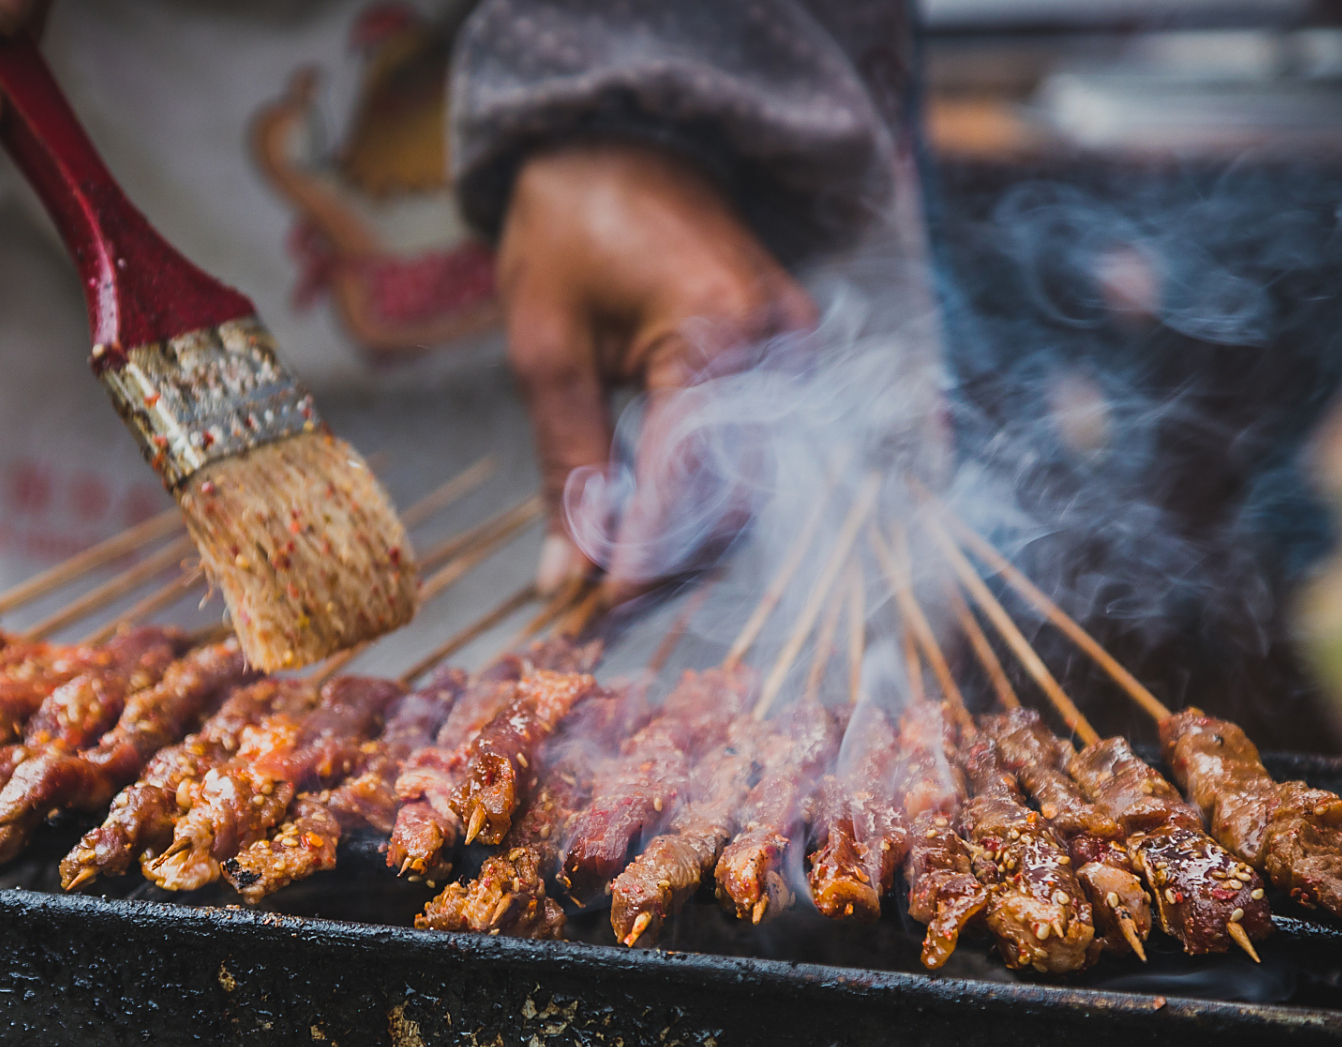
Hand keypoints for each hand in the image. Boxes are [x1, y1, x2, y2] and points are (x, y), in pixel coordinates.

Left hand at [497, 142, 817, 601]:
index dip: (645, 554)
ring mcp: (795, 348)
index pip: (690, 478)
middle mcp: (777, 344)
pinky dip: (707, 495)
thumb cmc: (569, 230)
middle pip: (736, 495)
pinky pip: (758, 448)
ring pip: (754, 483)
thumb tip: (564, 575)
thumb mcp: (546, 347)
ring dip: (689, 538)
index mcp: (718, 331)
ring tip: (617, 573)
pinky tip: (655, 524)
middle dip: (668, 559)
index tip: (598, 606)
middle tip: (599, 604)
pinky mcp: (790, 353)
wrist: (616, 145)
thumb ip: (564, 464)